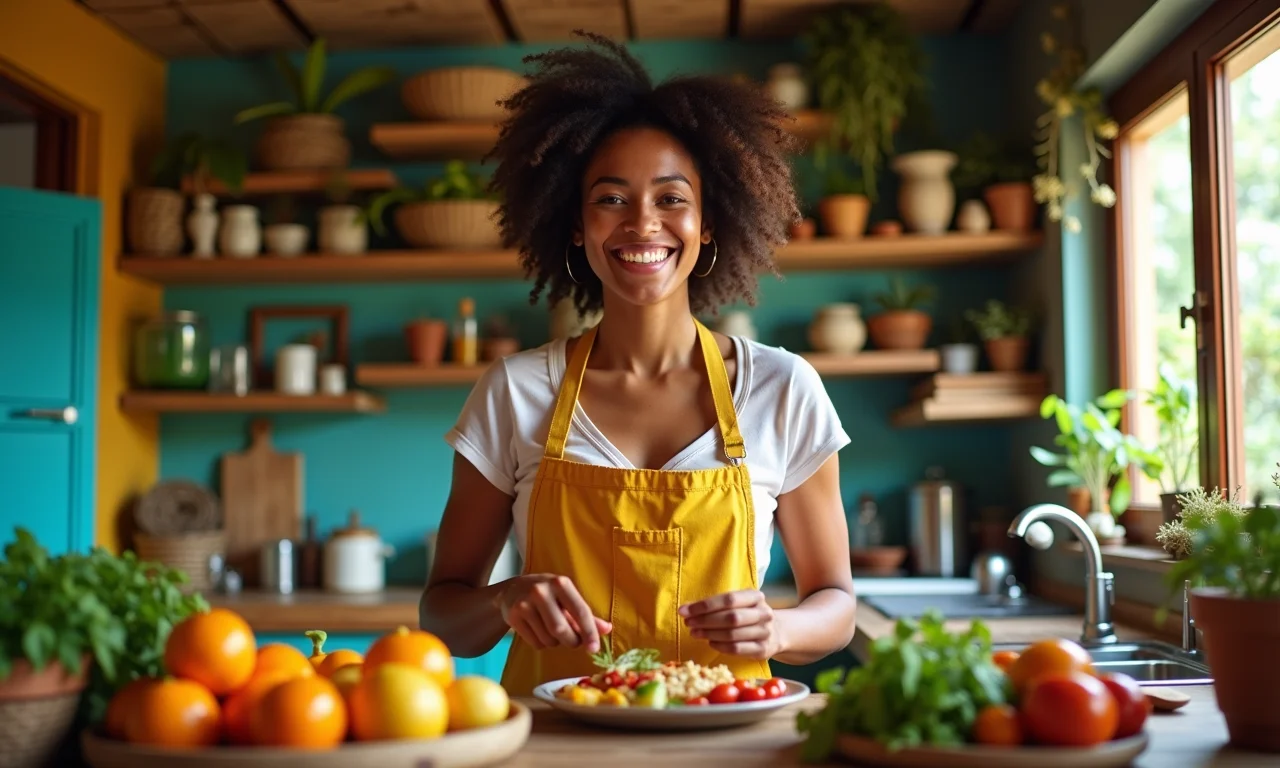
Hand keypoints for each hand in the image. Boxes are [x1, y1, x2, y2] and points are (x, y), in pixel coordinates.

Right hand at [497, 573, 611, 651]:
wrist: (511, 590)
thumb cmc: (547, 594)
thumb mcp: (566, 597)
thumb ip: (586, 615)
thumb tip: (607, 629)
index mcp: (560, 583)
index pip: (580, 611)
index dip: (589, 632)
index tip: (594, 649)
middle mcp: (541, 591)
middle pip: (561, 629)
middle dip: (571, 641)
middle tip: (572, 640)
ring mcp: (525, 603)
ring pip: (548, 639)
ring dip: (555, 642)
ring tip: (550, 629)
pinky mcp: (513, 616)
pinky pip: (535, 643)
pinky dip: (541, 644)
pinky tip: (537, 630)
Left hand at [679, 589, 780, 658]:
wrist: (777, 632)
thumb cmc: (747, 614)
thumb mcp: (737, 604)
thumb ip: (713, 605)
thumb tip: (684, 609)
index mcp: (756, 596)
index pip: (728, 599)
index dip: (705, 606)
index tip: (685, 611)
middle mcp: (763, 613)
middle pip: (730, 617)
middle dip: (705, 621)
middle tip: (688, 623)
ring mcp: (765, 632)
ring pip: (732, 634)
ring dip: (709, 634)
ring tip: (695, 633)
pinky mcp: (762, 650)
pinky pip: (736, 649)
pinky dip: (720, 646)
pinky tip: (710, 642)